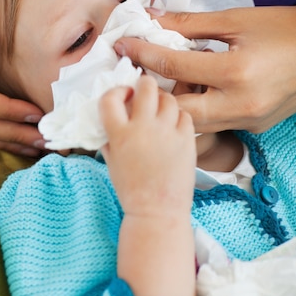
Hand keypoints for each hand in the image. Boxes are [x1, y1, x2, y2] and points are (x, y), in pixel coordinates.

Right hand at [100, 76, 196, 295]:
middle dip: (145, 84)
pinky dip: (179, 117)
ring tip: (161, 111)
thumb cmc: (131, 187)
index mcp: (119, 134)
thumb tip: (114, 112)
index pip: (110, 97)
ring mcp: (167, 133)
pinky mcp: (186, 140)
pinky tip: (174, 127)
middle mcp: (142, 128)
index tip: (124, 96)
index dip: (117, 91)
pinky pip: (185, 115)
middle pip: (146, 86)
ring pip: (168, 98)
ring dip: (163, 100)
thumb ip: (109, 134)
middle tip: (145, 91)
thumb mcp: (111, 159)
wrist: (157, 211)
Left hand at [115, 6, 295, 132]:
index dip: (142, 52)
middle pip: (176, 109)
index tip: (122, 45)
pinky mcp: (252, 127)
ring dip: (173, 103)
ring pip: (192, 123)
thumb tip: (152, 18)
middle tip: (135, 73)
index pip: (173, 65)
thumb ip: (190, 24)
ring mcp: (247, 120)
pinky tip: (193, 89)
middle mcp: (239, 104)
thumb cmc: (284, 30)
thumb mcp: (237, 20)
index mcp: (235, 72)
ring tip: (161, 80)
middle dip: (151, 92)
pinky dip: (196, 108)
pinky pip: (212, 124)